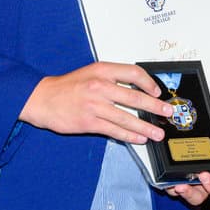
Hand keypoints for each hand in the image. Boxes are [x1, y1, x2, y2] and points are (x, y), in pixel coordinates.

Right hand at [19, 62, 171, 142]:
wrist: (42, 99)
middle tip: (167, 113)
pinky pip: (115, 131)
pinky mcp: (89, 122)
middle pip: (135, 97)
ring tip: (157, 133)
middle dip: (155, 107)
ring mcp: (95, 105)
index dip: (149, 82)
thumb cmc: (67, 87)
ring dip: (146, 127)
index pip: (133, 73)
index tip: (158, 92)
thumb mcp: (90, 73)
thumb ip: (112, 78)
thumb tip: (138, 89)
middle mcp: (100, 86)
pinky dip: (129, 136)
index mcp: (102, 70)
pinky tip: (139, 138)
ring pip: (127, 118)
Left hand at [166, 161, 209, 205]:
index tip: (205, 176)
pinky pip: (170, 185)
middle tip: (183, 185)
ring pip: (184, 193)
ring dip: (177, 191)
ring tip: (172, 184)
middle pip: (198, 198)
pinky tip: (163, 179)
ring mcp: (190, 182)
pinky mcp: (176, 177)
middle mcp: (204, 185)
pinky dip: (166, 184)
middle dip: (190, 193)